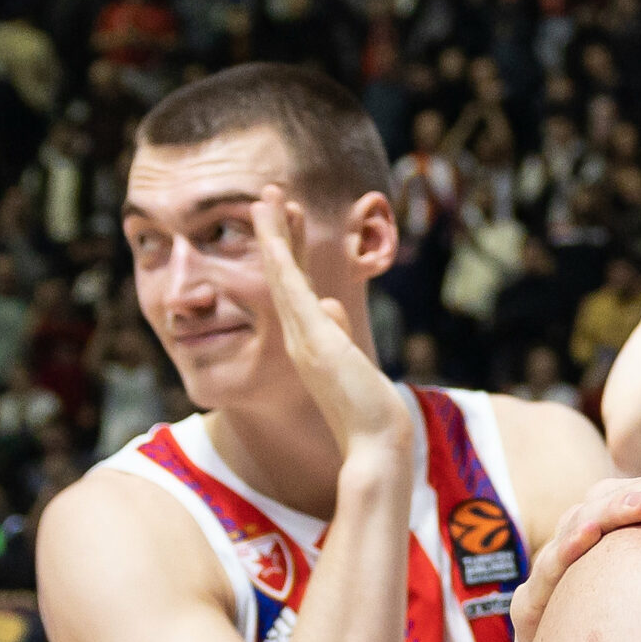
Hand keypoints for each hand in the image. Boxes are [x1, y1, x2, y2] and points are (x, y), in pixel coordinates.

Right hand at [250, 188, 406, 456]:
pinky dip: (281, 252)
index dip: (290, 252)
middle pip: (284, 274)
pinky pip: (290, 285)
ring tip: (266, 195)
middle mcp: (299, 336)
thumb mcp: (354, 364)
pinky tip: (275, 222)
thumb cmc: (368, 412)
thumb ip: (338, 333)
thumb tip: (330, 304)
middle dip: (277, 233)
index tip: (288, 221)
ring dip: (274, 232)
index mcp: (309, 341)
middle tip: (269, 195)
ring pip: (282, 273)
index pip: (297, 288)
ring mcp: (303, 335)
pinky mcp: (314, 336)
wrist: (373, 446)